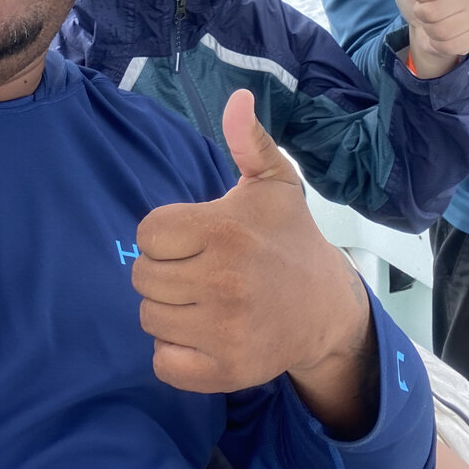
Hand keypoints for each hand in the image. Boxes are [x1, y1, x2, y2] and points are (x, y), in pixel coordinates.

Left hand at [134, 90, 375, 433]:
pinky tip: (201, 333)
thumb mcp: (273, 183)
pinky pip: (162, 361)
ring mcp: (224, 329)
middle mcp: (223, 280)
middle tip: (198, 270)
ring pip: (149, 318)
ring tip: (202, 299)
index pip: (148, 233)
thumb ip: (248, 140)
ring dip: (168, 310)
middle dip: (164, 272)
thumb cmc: (289, 238)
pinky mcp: (225, 370)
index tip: (193, 238)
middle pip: (142, 277)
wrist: (326, 307)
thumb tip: (237, 98)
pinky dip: (173, 351)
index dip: (164, 235)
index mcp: (225, 230)